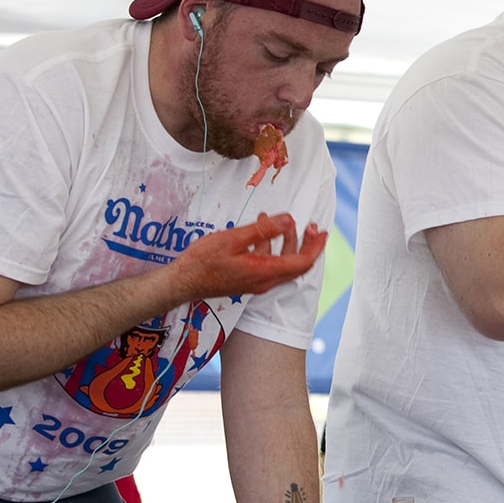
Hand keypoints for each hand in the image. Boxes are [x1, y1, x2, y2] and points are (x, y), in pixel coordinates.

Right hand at [173, 212, 326, 299]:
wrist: (181, 283)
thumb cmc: (202, 261)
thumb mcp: (233, 239)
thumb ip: (262, 230)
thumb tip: (289, 219)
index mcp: (265, 271)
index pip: (302, 262)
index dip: (315, 247)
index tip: (322, 232)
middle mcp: (265, 281)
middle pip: (296, 265)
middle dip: (306, 244)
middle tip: (309, 226)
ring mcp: (256, 283)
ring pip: (282, 264)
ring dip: (286, 242)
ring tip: (281, 221)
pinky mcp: (247, 281)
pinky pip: (268, 265)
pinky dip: (271, 248)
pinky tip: (259, 232)